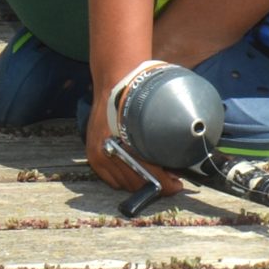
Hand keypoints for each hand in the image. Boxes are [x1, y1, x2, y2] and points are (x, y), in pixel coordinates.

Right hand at [84, 69, 179, 197]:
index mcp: (124, 143)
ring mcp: (98, 155)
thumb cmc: (137, 97)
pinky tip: (137, 171)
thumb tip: (176, 166)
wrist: (114, 83)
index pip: (148, 174)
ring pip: (124, 184)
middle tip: (171, 180)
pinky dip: (125, 179)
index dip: (165, 184)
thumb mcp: (154, 118)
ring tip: (156, 175)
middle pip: (136, 183)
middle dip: (155, 184)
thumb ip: (162, 143)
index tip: (176, 185)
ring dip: (141, 182)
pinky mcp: (92, 156)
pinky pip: (112, 180)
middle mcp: (107, 151)